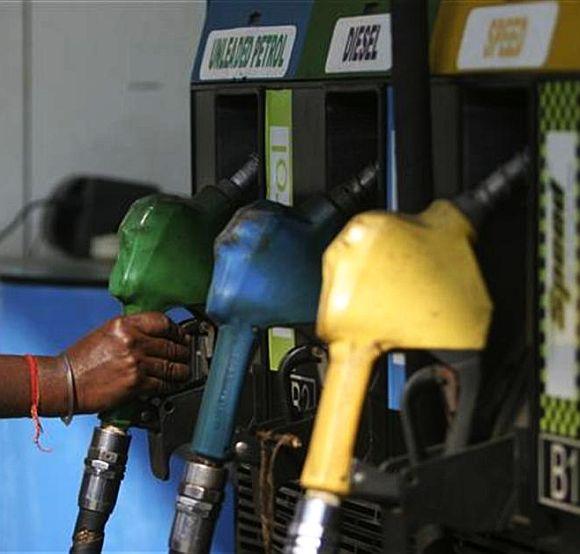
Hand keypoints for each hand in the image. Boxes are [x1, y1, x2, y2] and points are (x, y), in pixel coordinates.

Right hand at [65, 312, 190, 412]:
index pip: (163, 321)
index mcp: (124, 324)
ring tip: (184, 371)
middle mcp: (132, 340)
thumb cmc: (81, 360)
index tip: (181, 335)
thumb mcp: (106, 333)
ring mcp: (135, 362)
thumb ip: (131, 330)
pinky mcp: (136, 382)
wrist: (64, 383)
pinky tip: (172, 384)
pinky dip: (171, 384)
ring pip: (171, 365)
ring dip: (182, 369)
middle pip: (171, 344)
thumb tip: (154, 333)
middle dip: (183, 351)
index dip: (176, 330)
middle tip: (187, 354)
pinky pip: (163, 383)